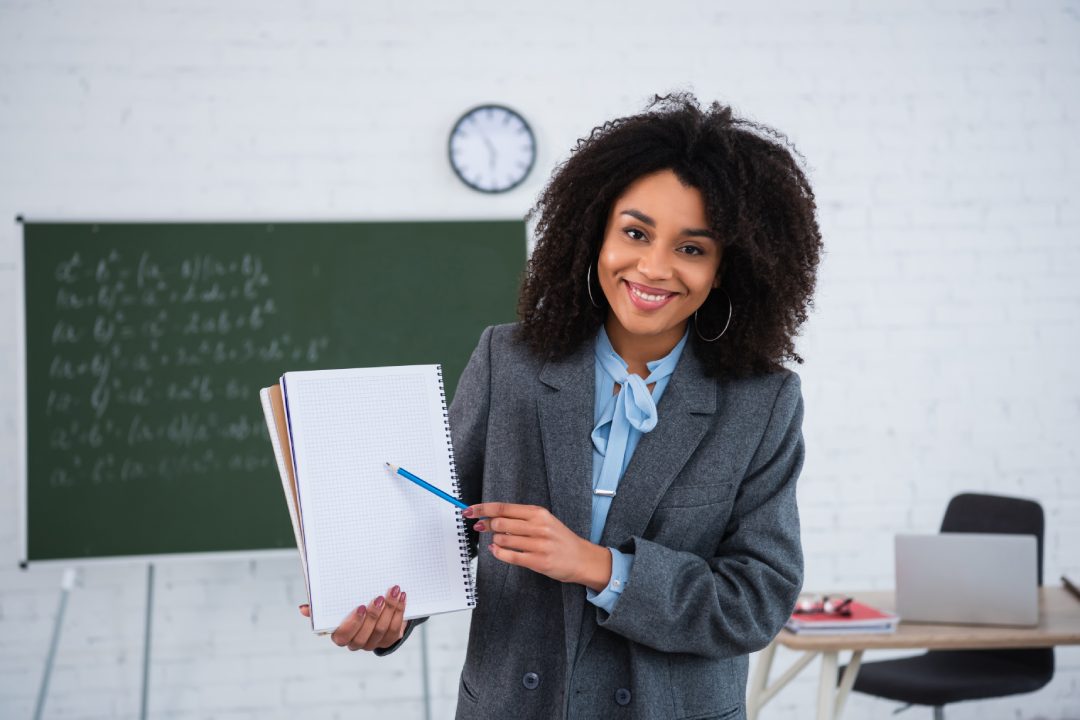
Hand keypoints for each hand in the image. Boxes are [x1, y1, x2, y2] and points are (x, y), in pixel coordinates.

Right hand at [298, 584, 406, 650]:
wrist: (377, 607)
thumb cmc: (353, 604)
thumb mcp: (338, 604)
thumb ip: (320, 608)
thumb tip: (303, 609)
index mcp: (341, 635)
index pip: (342, 636)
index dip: (353, 623)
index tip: (360, 607)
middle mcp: (357, 643)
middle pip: (364, 636)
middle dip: (374, 616)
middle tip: (379, 598)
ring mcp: (374, 643)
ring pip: (382, 631)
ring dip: (390, 610)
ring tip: (394, 591)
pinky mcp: (389, 640)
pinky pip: (395, 630)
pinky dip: (399, 612)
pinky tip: (401, 597)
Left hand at [466, 503, 611, 590]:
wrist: (582, 558)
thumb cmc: (560, 539)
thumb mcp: (544, 521)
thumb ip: (520, 518)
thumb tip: (492, 517)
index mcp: (538, 513)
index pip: (503, 508)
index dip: (483, 509)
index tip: (469, 510)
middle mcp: (538, 527)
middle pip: (500, 522)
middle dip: (485, 525)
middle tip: (480, 527)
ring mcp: (538, 545)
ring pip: (502, 539)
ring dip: (494, 541)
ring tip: (498, 541)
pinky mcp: (537, 561)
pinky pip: (509, 556)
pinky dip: (498, 553)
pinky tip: (496, 551)